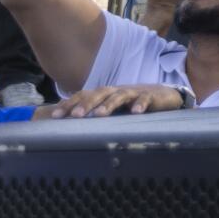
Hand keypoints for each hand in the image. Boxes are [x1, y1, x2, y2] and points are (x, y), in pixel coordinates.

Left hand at [41, 84, 186, 119]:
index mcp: (105, 94)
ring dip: (109, 105)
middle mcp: (116, 91)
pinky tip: (136, 112)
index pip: (84, 95)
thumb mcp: (112, 108)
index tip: (55, 116)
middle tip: (75, 116)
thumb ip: (94, 113)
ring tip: (100, 115)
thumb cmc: (132, 104)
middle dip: (86, 104)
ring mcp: (134, 93)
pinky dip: (140, 104)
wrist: (163, 95)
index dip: (69, 104)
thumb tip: (66, 126)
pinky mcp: (151, 96)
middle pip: (99, 93)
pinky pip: (145, 99)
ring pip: (119, 96)